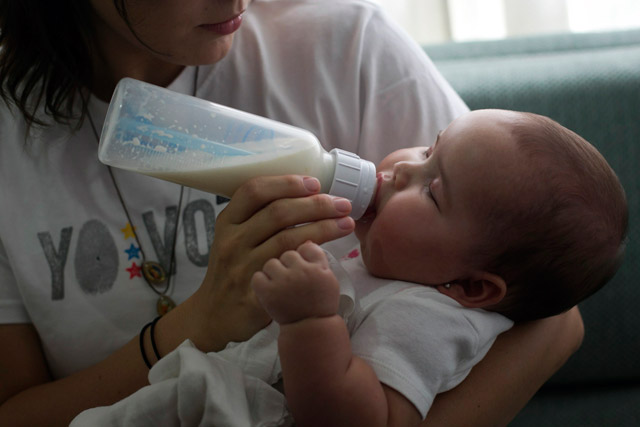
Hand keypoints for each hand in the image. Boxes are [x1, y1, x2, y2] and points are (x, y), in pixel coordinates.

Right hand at [189, 175, 354, 349]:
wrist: (214, 315)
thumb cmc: (231, 270)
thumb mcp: (233, 237)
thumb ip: (257, 217)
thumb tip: (301, 193)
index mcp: (227, 222)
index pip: (254, 191)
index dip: (286, 183)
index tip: (314, 182)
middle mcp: (233, 242)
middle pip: (278, 213)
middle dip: (315, 205)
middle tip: (342, 204)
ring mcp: (242, 268)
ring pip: (288, 240)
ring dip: (323, 228)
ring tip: (346, 222)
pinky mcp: (255, 293)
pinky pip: (289, 272)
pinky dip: (311, 258)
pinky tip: (329, 254)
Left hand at [252, 241, 340, 324]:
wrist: (308, 327)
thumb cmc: (319, 301)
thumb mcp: (328, 276)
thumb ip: (316, 255)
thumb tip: (304, 238)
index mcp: (317, 267)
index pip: (305, 245)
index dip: (302, 254)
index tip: (303, 265)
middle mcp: (300, 272)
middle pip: (287, 253)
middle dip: (288, 263)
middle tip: (292, 278)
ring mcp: (282, 281)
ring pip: (272, 263)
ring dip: (274, 271)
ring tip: (281, 285)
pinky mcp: (267, 292)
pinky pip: (258, 276)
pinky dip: (262, 282)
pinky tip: (269, 290)